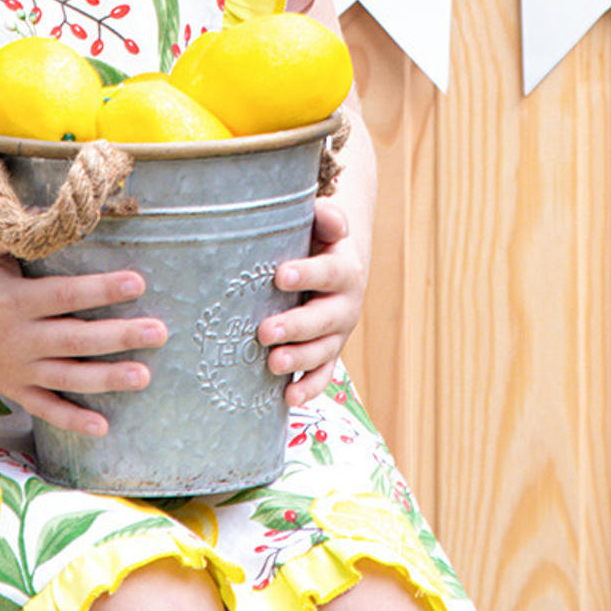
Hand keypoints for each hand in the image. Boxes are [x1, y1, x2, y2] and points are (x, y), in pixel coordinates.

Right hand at [0, 228, 166, 437]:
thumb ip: (11, 229)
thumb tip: (47, 210)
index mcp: (15, 300)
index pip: (64, 295)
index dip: (100, 289)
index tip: (138, 282)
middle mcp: (18, 339)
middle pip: (75, 340)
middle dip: (119, 336)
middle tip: (159, 331)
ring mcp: (18, 369)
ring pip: (68, 377)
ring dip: (107, 379)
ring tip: (144, 376)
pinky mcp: (16, 390)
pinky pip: (46, 409)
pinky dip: (72, 420)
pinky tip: (104, 427)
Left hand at [260, 197, 365, 405]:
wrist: (334, 270)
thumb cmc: (316, 245)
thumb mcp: (321, 228)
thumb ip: (325, 219)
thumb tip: (325, 212)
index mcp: (344, 269)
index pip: (329, 271)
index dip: (308, 273)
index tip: (280, 274)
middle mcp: (345, 304)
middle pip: (325, 318)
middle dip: (296, 326)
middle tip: (265, 330)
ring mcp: (337, 334)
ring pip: (323, 351)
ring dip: (298, 359)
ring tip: (272, 363)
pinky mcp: (328, 355)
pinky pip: (322, 375)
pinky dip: (308, 388)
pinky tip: (287, 398)